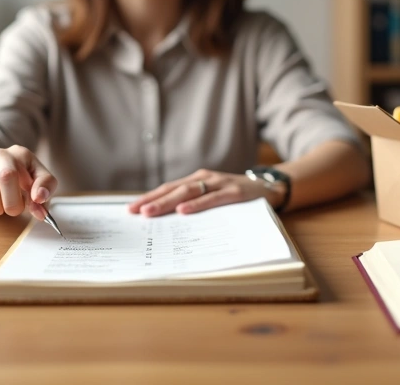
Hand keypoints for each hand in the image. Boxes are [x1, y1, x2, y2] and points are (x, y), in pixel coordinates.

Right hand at [0, 145, 57, 219]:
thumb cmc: (18, 180)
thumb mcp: (37, 181)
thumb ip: (44, 194)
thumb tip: (40, 212)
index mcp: (22, 155)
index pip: (37, 175)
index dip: (38, 192)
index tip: (36, 202)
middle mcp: (1, 155)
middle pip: (7, 175)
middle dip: (13, 202)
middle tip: (14, 210)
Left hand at [128, 169, 278, 216]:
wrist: (269, 188)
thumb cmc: (237, 195)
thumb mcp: (213, 197)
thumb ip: (195, 203)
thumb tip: (168, 220)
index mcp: (197, 180)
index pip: (168, 189)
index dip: (150, 197)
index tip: (131, 209)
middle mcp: (205, 179)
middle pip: (173, 190)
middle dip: (152, 201)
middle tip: (134, 212)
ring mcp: (219, 183)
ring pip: (188, 192)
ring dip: (167, 202)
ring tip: (151, 212)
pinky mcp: (233, 192)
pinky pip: (212, 199)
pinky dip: (197, 205)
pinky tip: (183, 211)